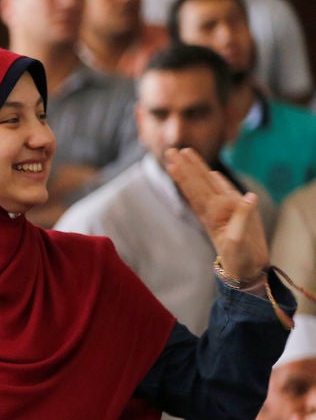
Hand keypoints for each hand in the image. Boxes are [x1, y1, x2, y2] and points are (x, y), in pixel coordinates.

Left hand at [164, 147, 267, 280]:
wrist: (245, 270)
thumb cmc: (238, 258)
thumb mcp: (238, 241)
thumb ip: (242, 218)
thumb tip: (249, 197)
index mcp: (212, 214)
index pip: (195, 190)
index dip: (185, 175)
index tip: (172, 162)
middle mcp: (215, 209)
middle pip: (197, 183)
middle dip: (185, 166)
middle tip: (170, 150)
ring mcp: (224, 210)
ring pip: (208, 185)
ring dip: (197, 170)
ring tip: (186, 154)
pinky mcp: (235, 213)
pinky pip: (224, 193)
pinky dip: (219, 181)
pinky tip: (213, 173)